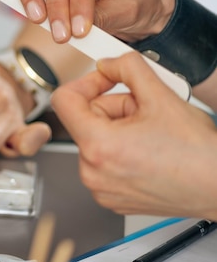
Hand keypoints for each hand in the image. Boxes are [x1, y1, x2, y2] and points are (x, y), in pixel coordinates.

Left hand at [51, 51, 216, 219]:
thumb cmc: (198, 154)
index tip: (104, 80)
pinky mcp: (110, 197)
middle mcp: (92, 171)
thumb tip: (108, 63)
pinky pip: (103, 162)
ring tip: (150, 133)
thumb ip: (127, 68)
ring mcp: (100, 188)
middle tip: (145, 111)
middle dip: (114, 108)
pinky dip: (120, 150)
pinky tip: (147, 150)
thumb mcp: (161, 95)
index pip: (63, 101)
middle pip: (84, 120)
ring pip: (95, 140)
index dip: (85, 83)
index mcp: (97, 146)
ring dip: (118, 129)